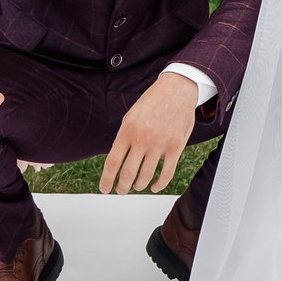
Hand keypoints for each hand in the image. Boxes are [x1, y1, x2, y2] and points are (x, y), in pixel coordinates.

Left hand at [99, 71, 199, 194]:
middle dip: (122, 187)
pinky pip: (166, 174)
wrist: (177, 89)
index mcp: (127, 130)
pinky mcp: (176, 147)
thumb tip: (117, 161)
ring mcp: (160, 144)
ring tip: (137, 186)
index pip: (113, 162)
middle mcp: (142, 139)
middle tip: (121, 191)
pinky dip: (159, 185)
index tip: (104, 189)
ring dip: (139, 186)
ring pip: (146, 177)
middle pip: (128, 173)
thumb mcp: (131, 117)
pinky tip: (154, 186)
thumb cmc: (152, 103)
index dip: (106, 180)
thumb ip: (124, 138)